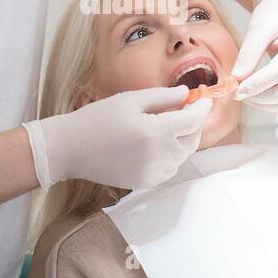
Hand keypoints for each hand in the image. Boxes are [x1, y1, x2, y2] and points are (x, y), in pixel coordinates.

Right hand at [23, 85, 212, 190]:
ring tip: (173, 125)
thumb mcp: (130, 100)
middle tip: (190, 109)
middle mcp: (159, 156)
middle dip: (195, 124)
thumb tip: (186, 94)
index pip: (193, 120)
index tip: (205, 99)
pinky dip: (173, 156)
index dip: (203, 108)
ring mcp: (153, 173)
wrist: (71, 149)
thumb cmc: (98, 119)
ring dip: (184, 140)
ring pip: (183, 156)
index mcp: (156, 132)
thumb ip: (162, 97)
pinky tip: (161, 144)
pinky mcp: (145, 182)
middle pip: (192, 140)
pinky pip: (170, 169)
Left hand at [229, 0, 277, 116]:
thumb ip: (248, 55)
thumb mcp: (258, 28)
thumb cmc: (273, 13)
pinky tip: (261, 99)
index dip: (256, 85)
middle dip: (261, 98)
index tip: (236, 91)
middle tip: (239, 93)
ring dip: (269, 106)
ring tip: (248, 96)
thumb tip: (236, 81)